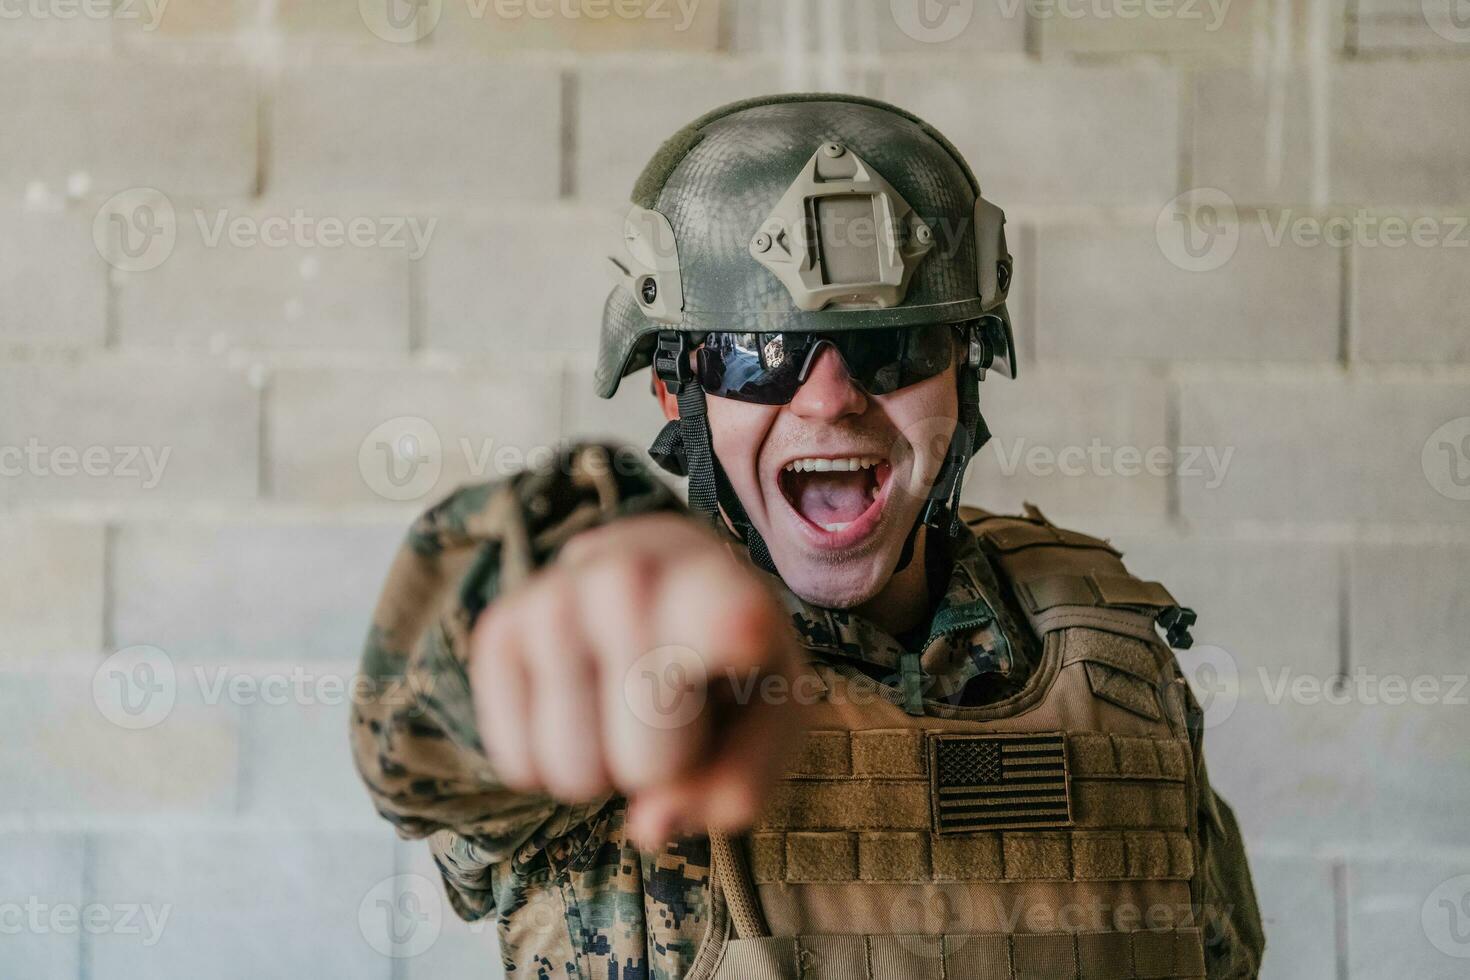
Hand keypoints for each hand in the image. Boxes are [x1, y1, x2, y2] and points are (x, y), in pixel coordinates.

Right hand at [468, 512, 806, 846]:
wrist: (663, 581)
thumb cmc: (728, 665)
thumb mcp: (769, 721)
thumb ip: (738, 781)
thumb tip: (649, 826)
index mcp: (721, 587)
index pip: (724, 614)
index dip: (732, 628)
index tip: (748, 630)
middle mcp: (632, 573)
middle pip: (644, 753)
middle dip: (661, 766)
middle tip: (671, 720)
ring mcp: (554, 594)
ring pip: (571, 766)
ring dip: (601, 770)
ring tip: (622, 709)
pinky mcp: (497, 627)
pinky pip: (516, 762)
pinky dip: (548, 766)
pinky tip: (576, 706)